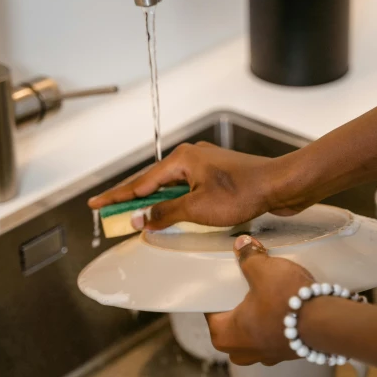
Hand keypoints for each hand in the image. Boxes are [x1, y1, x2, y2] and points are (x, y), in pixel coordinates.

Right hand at [87, 142, 309, 229]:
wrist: (281, 185)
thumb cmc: (244, 192)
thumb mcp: (197, 208)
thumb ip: (165, 213)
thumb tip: (140, 219)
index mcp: (182, 159)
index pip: (140, 182)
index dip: (116, 197)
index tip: (95, 204)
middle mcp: (192, 158)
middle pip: (153, 182)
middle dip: (131, 199)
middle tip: (109, 212)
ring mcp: (206, 166)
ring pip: (171, 186)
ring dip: (155, 202)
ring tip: (135, 217)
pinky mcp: (219, 177)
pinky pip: (188, 190)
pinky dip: (175, 202)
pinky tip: (171, 214)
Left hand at [205, 235, 315, 365]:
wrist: (326, 322)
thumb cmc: (285, 300)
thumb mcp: (262, 270)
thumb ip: (248, 256)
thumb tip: (241, 243)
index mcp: (226, 336)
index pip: (211, 315)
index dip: (216, 297)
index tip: (223, 284)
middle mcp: (243, 352)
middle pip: (232, 328)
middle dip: (237, 310)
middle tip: (244, 289)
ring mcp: (267, 356)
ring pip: (254, 336)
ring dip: (258, 319)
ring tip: (267, 297)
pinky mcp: (288, 354)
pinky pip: (275, 338)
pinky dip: (277, 325)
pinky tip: (285, 308)